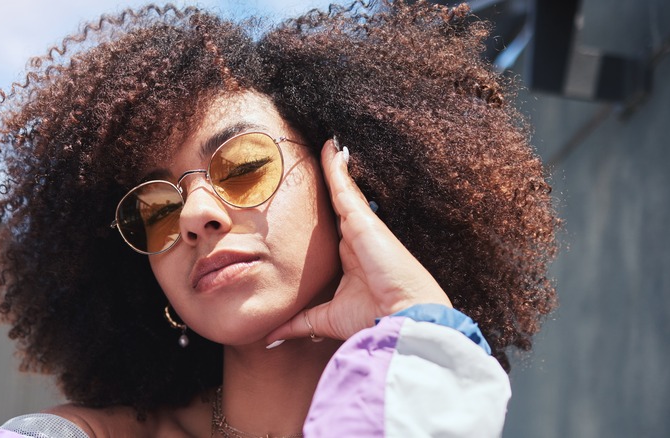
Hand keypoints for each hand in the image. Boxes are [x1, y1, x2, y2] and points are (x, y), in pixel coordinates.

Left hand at [267, 138, 451, 342]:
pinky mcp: (362, 219)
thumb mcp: (325, 319)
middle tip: (319, 156)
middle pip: (338, 202)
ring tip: (324, 143)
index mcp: (350, 257)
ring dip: (333, 167)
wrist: (401, 319)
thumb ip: (298, 322)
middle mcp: (356, 238)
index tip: (311, 199)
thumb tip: (268, 338)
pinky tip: (329, 145)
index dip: (323, 212)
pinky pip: (344, 185)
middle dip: (330, 181)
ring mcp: (361, 226)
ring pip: (341, 189)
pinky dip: (335, 166)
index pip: (332, 227)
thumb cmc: (371, 319)